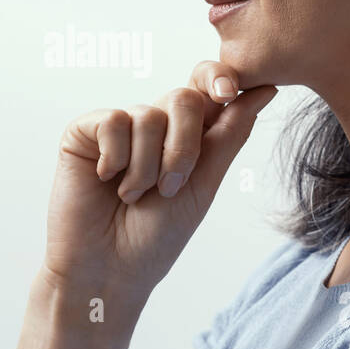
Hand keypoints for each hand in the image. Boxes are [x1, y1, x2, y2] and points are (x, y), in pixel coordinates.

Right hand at [44, 60, 277, 298]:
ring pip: (148, 115)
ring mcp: (118, 126)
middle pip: (184, 98)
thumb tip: (265, 90)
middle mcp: (154, 124)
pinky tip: (106, 179)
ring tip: (132, 196)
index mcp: (187, 134)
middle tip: (168, 189)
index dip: (220, 78)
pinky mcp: (83, 132)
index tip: (228, 92)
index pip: (208, 85)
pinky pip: (112, 121)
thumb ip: (230, 134)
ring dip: (146, 168)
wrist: (110, 270)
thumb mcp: (204, 185)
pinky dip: (116, 158)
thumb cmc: (157, 236)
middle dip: (183, 149)